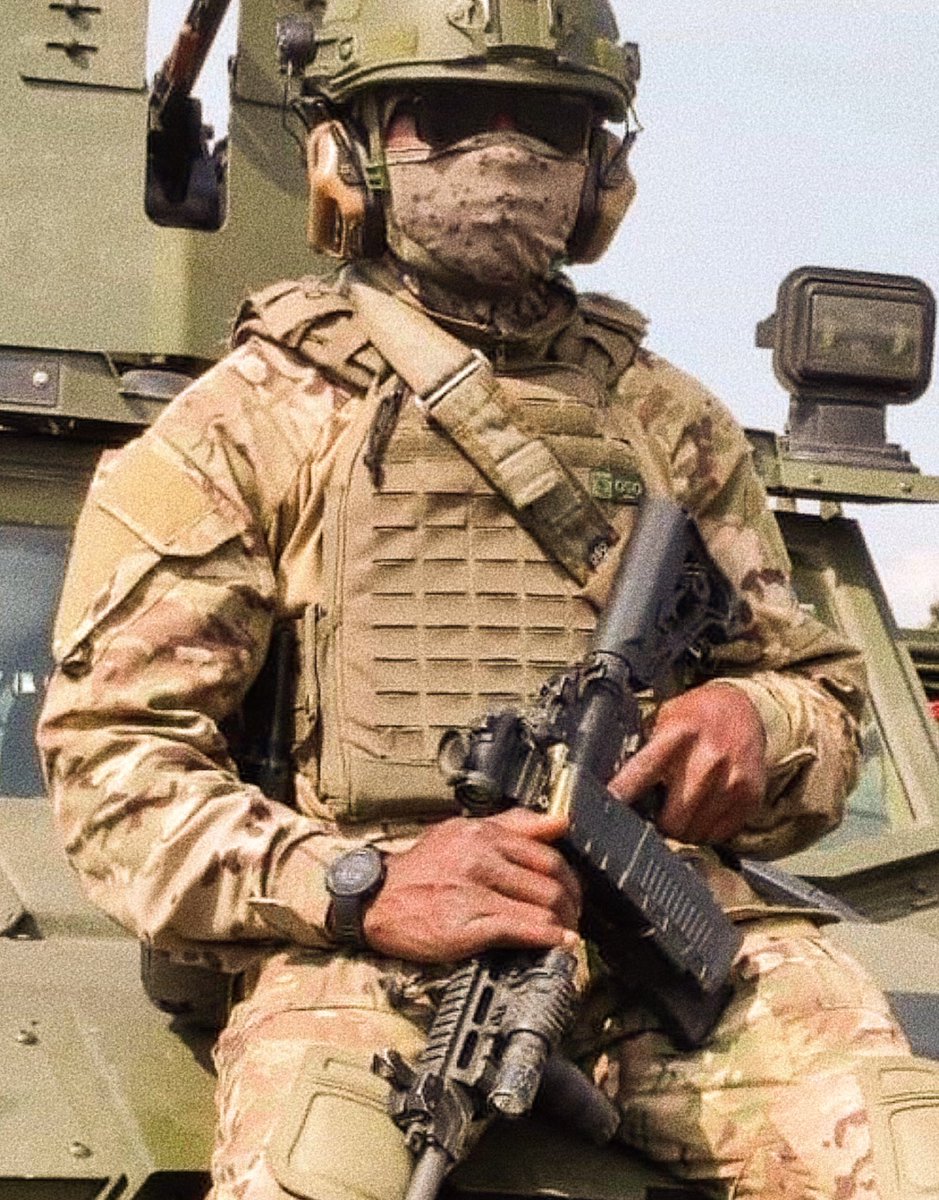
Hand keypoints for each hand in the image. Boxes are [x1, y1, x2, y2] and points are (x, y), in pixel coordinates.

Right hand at [362, 809, 580, 962]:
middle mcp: (479, 860)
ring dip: (562, 925)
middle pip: (550, 884)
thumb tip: (560, 821)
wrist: (376, 899)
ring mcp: (473, 893)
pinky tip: (555, 945)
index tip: (573, 892)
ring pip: (541, 909)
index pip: (547, 854)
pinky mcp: (465, 927)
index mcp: (482, 834)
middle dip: (571, 905)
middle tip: (574, 916)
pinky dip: (546, 940)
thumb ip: (513, 825)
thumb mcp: (462, 831)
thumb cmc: (421, 868)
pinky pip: (520, 931)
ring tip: (565, 932)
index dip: (570, 878)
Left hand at [608, 683, 766, 844]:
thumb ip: (646, 748)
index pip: (643, 771)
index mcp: (678, 735)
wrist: (746, 708)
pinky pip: (719, 834)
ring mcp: (732, 780)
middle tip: (658, 814)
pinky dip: (707, 830)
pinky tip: (704, 810)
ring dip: (684, 829)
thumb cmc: (697, 716)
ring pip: (695, 832)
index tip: (605, 809)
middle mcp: (708, 758)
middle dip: (660, 823)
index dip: (622, 793)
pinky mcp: (751, 795)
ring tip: (684, 809)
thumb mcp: (666, 719)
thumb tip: (617, 786)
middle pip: (673, 818)